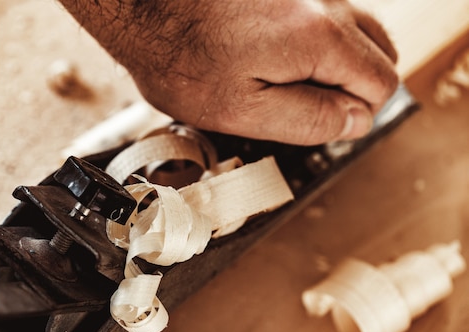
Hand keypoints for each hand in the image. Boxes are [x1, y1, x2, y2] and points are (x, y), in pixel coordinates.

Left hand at [60, 0, 398, 144]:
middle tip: (306, 106)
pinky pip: (327, 16)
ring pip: (355, 31)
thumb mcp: (244, 111)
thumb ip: (310, 119)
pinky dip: (317, 42)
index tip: (324, 124)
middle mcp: (324, 3)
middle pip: (378, 52)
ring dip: (336, 64)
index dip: (356, 115)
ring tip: (288, 84)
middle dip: (352, 87)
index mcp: (320, 39)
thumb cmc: (182, 60)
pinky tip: (278, 57)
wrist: (145, 9)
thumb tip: (356, 121)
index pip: (380, 84)